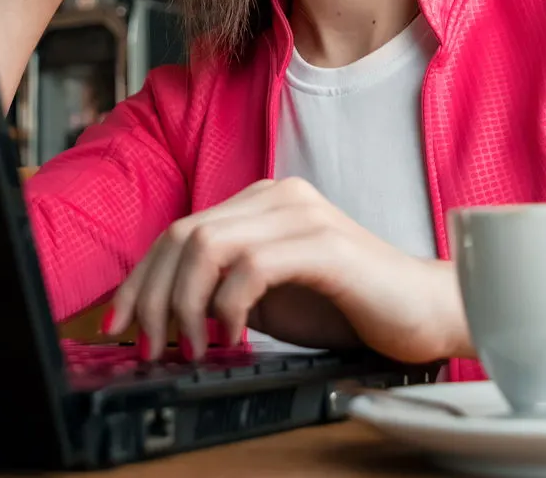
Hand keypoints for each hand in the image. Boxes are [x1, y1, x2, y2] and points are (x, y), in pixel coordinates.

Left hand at [105, 178, 466, 365]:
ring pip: (206, 244)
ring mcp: (301, 215)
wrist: (427, 313)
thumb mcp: (271, 297)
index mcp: (263, 202)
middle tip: (148, 346)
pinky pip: (249, 266)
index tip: (118, 322)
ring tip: (191, 347)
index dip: (140, 278)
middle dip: (151, 295)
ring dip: (183, 303)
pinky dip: (228, 307)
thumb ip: (223, 290)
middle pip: (183, 233)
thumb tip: (162, 314)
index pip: (179, 230)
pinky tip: (235, 337)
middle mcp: (278, 196)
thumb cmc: (352, 306)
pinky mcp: (323, 244)